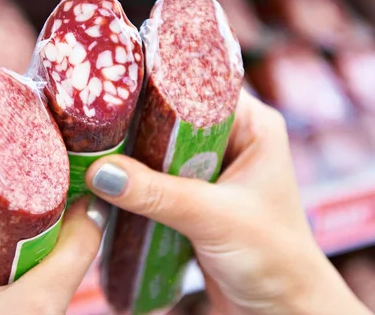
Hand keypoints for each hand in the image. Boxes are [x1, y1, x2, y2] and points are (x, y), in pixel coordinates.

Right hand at [86, 90, 370, 314]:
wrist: (280, 310)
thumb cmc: (274, 258)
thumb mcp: (213, 218)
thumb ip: (157, 194)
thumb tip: (100, 171)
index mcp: (253, 125)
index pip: (201, 85)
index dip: (160, 82)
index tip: (117, 83)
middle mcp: (232, 139)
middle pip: (174, 115)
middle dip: (137, 121)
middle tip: (96, 118)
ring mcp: (211, 168)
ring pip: (161, 148)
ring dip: (133, 154)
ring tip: (94, 145)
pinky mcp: (194, 195)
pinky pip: (158, 177)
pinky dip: (137, 180)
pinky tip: (109, 178)